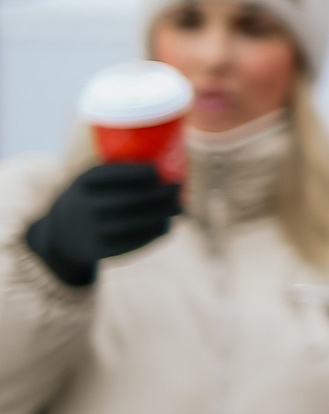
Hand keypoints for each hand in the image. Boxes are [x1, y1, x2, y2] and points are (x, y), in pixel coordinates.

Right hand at [23, 162, 182, 286]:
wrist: (63, 235)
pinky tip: (168, 223)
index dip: (134, 172)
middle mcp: (84, 207)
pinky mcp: (101, 250)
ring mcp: (91, 230)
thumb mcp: (93, 180)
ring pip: (134, 222)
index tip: (156, 169)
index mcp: (81, 183)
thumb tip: (166, 163)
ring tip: (180, 207)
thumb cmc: (92, 197)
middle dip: (159, 193)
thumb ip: (120, 170)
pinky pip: (132, 242)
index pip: (108, 175)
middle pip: (127, 200)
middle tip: (178, 186)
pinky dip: (153, 232)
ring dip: (162, 214)